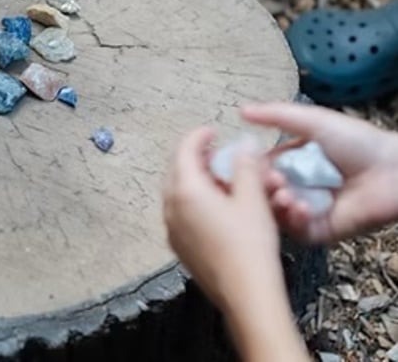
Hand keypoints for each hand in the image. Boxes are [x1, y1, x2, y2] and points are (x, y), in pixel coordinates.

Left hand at [163, 127, 284, 310]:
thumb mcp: (252, 198)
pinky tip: (218, 206)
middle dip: (196, 158)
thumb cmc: (250, 246)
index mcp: (185, 190)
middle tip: (216, 152)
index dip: (199, 136)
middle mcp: (171, 208)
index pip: (184, 151)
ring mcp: (172, 229)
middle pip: (177, 171)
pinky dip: (196, 202)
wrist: (247, 293)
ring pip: (178, 193)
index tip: (212, 131)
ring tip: (221, 179)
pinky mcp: (180, 246)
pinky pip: (182, 214)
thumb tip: (243, 144)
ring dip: (197, 181)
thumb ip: (245, 166)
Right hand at [243, 103, 397, 243]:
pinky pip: (298, 232)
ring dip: (274, 205)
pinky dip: (295, 221)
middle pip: (262, 194)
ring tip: (284, 193)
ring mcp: (306, 211)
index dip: (247, 169)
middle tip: (269, 180)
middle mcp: (295, 187)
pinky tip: (300, 206)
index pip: (257, 169)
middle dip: (260, 188)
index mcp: (289, 163)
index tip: (240, 165)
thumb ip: (276, 115)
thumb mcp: (313, 121)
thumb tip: (242, 110)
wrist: (394, 169)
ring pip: (275, 215)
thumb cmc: (360, 142)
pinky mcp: (321, 230)